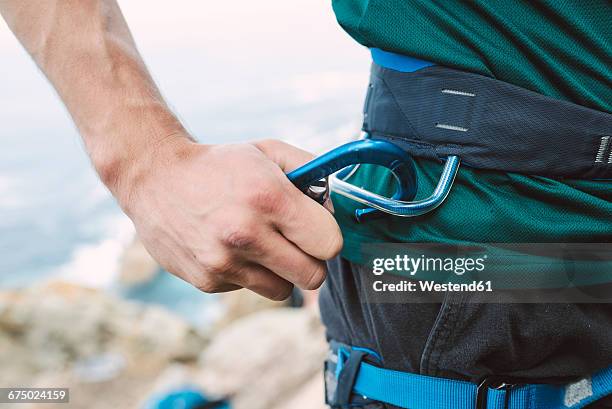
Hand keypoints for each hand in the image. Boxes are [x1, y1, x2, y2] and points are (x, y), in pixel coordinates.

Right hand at [115, 136, 342, 299]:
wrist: (154, 177)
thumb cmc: (220, 165)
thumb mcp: (268, 152)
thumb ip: (313, 173)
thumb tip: (336, 209)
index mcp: (268, 197)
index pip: (330, 244)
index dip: (327, 236)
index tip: (314, 228)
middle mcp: (246, 234)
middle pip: (313, 277)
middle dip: (311, 260)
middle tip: (295, 242)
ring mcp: (224, 262)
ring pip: (283, 290)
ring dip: (280, 271)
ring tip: (260, 244)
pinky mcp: (207, 281)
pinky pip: (249, 288)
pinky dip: (247, 273)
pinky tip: (228, 247)